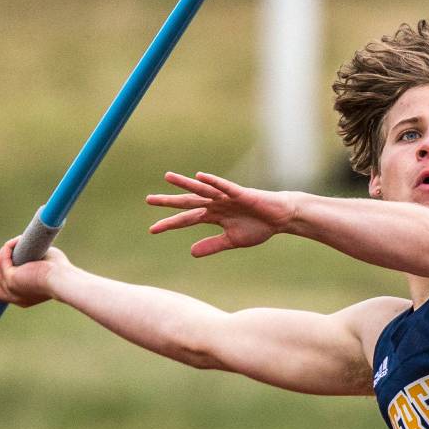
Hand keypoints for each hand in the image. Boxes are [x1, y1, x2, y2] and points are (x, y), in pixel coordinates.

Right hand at [0, 237, 73, 307]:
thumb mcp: (42, 268)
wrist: (63, 278)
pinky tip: (16, 242)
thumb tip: (25, 248)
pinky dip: (7, 249)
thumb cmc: (60, 272)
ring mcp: (10, 289)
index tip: (8, 260)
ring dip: (4, 253)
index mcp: (21, 299)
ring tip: (17, 242)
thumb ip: (31, 262)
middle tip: (12, 250)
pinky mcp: (11, 279)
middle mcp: (13, 297)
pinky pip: (1, 261)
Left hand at [146, 172, 295, 256]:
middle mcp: (216, 204)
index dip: (170, 223)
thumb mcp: (232, 241)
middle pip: (188, 201)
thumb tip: (191, 252)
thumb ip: (212, 245)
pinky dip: (213, 181)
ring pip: (202, 189)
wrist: (280, 218)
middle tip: (148, 200)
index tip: (152, 230)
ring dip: (185, 183)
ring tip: (168, 177)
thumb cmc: (258, 226)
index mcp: (214, 215)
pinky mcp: (240, 193)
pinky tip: (200, 176)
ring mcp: (227, 197)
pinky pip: (224, 186)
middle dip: (169, 201)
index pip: (187, 219)